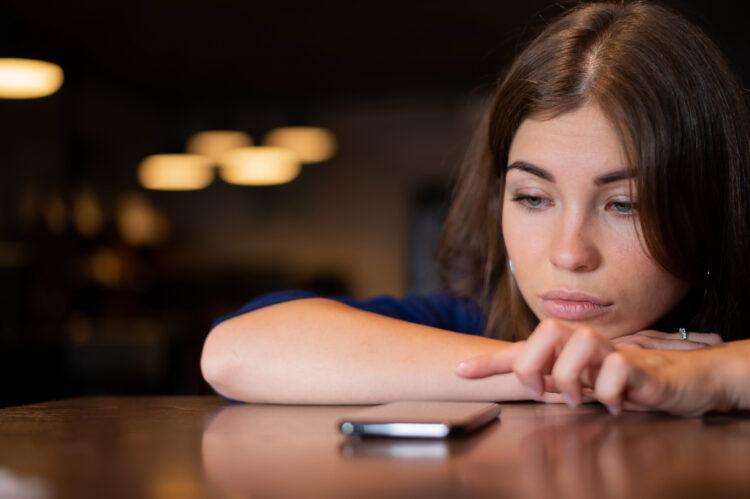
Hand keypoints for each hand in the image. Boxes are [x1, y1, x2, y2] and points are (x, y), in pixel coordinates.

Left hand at [456, 319, 729, 415]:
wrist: (675, 380)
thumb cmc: (619, 379)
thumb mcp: (574, 382)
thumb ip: (544, 379)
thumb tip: (511, 380)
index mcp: (562, 348)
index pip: (519, 349)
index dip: (488, 362)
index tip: (460, 372)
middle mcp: (582, 341)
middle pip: (545, 332)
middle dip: (537, 366)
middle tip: (547, 391)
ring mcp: (610, 349)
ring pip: (577, 346)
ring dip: (573, 379)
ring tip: (583, 397)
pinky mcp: (637, 364)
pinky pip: (616, 369)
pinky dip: (610, 392)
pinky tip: (616, 402)